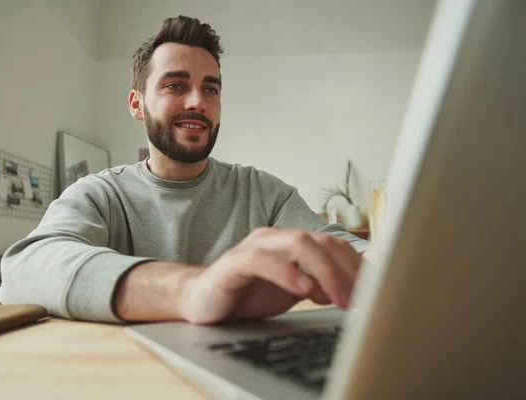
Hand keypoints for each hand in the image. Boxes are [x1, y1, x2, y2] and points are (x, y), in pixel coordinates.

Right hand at [180, 227, 361, 324]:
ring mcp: (254, 247)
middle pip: (320, 241)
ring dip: (324, 272)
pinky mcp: (233, 262)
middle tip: (360, 298)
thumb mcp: (294, 291)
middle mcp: (275, 238)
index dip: (356, 265)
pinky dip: (286, 272)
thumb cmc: (248, 295)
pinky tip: (302, 289)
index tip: (375, 288)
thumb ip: (322, 283)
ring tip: (337, 298)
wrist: (203, 301)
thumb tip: (359, 282)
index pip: (332, 244)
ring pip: (297, 243)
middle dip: (346, 269)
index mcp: (291, 243)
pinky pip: (261, 260)